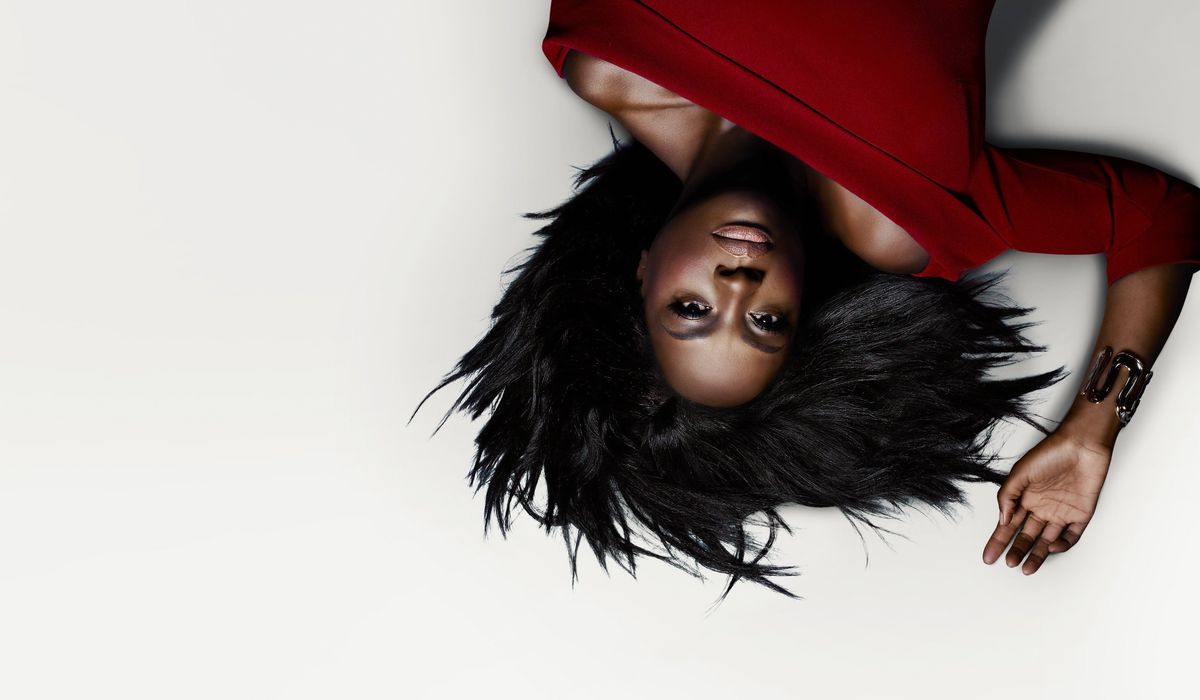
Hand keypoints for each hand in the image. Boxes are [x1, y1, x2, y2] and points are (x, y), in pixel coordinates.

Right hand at [981, 429, 1111, 574]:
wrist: (1082, 445)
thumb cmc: (1050, 453)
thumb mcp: (1019, 473)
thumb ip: (1007, 497)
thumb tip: (1002, 520)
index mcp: (1024, 498)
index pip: (1008, 525)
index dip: (997, 541)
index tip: (988, 556)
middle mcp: (1041, 508)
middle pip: (1026, 536)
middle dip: (1016, 550)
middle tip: (1009, 563)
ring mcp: (1060, 512)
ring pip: (1046, 540)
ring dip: (1037, 555)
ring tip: (1027, 567)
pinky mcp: (1080, 514)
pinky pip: (1071, 535)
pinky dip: (1062, 544)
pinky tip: (1051, 547)